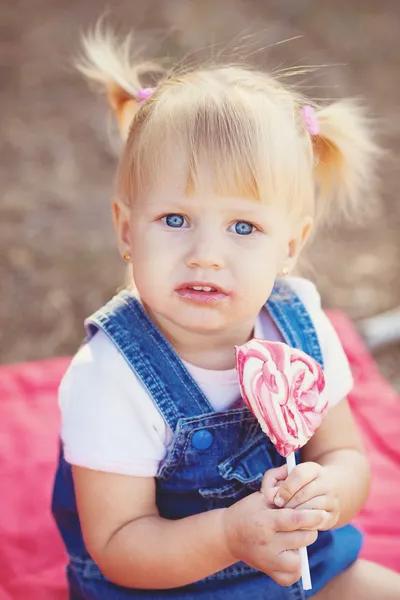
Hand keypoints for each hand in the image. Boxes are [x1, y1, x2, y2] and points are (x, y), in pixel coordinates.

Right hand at [222, 465, 328, 585]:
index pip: (295, 519)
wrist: (227, 535)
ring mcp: (268, 560)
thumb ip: (277, 483)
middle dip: (309, 528)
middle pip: (303, 538)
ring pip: (300, 557)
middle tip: (304, 521)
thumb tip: (290, 468)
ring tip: (295, 536)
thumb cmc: (247, 511)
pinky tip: (291, 553)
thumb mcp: (260, 495)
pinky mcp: (269, 572)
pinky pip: (292, 575)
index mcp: (265, 521)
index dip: (312, 516)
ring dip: (302, 546)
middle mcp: (267, 543)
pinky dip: (296, 566)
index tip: (323, 513)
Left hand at [273, 462, 339, 529]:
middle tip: (280, 511)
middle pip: (304, 494)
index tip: (276, 500)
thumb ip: (272, 479)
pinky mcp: (333, 516)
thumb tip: (270, 495)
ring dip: (296, 516)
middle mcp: (326, 483)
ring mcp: (332, 500)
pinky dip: (304, 525)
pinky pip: (317, 523)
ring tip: (287, 517)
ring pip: (311, 509)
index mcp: (313, 469)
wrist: (325, 492)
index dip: (286, 488)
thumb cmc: (296, 484)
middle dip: (288, 504)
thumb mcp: (284, 476)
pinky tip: (297, 525)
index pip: (299, 474)